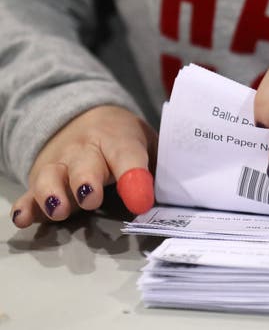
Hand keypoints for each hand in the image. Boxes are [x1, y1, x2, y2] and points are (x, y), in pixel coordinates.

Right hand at [10, 105, 157, 227]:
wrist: (85, 117)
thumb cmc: (123, 138)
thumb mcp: (147, 143)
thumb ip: (159, 167)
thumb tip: (176, 195)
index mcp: (118, 138)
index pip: (127, 155)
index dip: (134, 178)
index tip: (141, 201)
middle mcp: (85, 149)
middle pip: (84, 165)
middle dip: (86, 182)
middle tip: (91, 200)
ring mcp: (60, 163)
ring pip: (52, 177)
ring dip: (53, 194)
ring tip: (59, 211)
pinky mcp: (41, 178)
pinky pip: (30, 192)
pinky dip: (27, 205)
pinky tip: (24, 218)